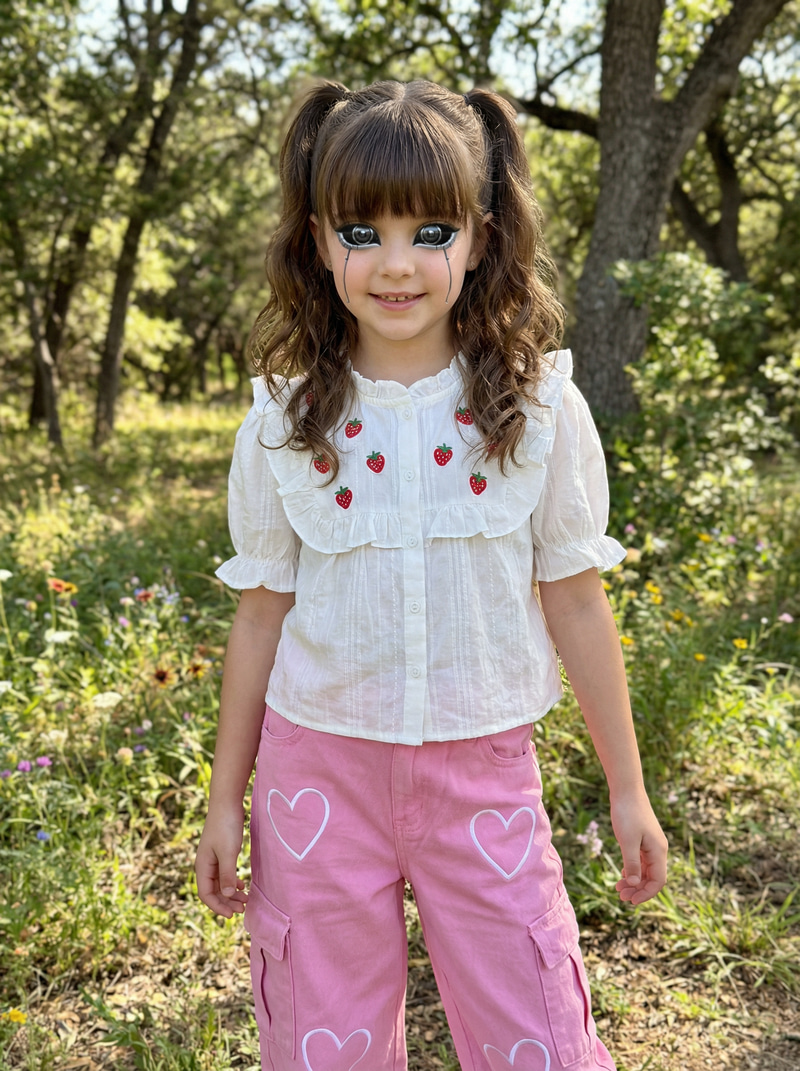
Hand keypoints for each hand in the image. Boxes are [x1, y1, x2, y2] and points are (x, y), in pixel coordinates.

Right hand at [195, 803, 248, 916]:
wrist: (226, 803)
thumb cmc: (226, 826)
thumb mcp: (228, 852)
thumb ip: (228, 874)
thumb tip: (228, 896)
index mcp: (202, 866)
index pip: (206, 894)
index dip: (218, 907)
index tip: (232, 915)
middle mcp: (205, 865)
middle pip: (213, 891)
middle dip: (226, 902)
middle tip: (243, 909)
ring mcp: (213, 859)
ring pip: (220, 883)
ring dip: (231, 893)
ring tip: (245, 900)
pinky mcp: (221, 852)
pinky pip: (224, 874)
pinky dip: (232, 882)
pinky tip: (242, 885)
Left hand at [610, 788, 667, 904]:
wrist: (626, 789)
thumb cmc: (627, 813)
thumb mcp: (628, 840)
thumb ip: (632, 863)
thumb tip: (635, 884)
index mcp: (658, 851)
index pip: (658, 881)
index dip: (646, 894)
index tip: (630, 901)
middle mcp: (658, 849)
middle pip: (652, 878)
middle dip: (638, 889)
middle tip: (620, 896)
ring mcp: (650, 844)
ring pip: (645, 870)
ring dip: (634, 881)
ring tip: (618, 888)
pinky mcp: (642, 839)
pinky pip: (641, 860)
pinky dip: (633, 869)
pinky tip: (623, 873)